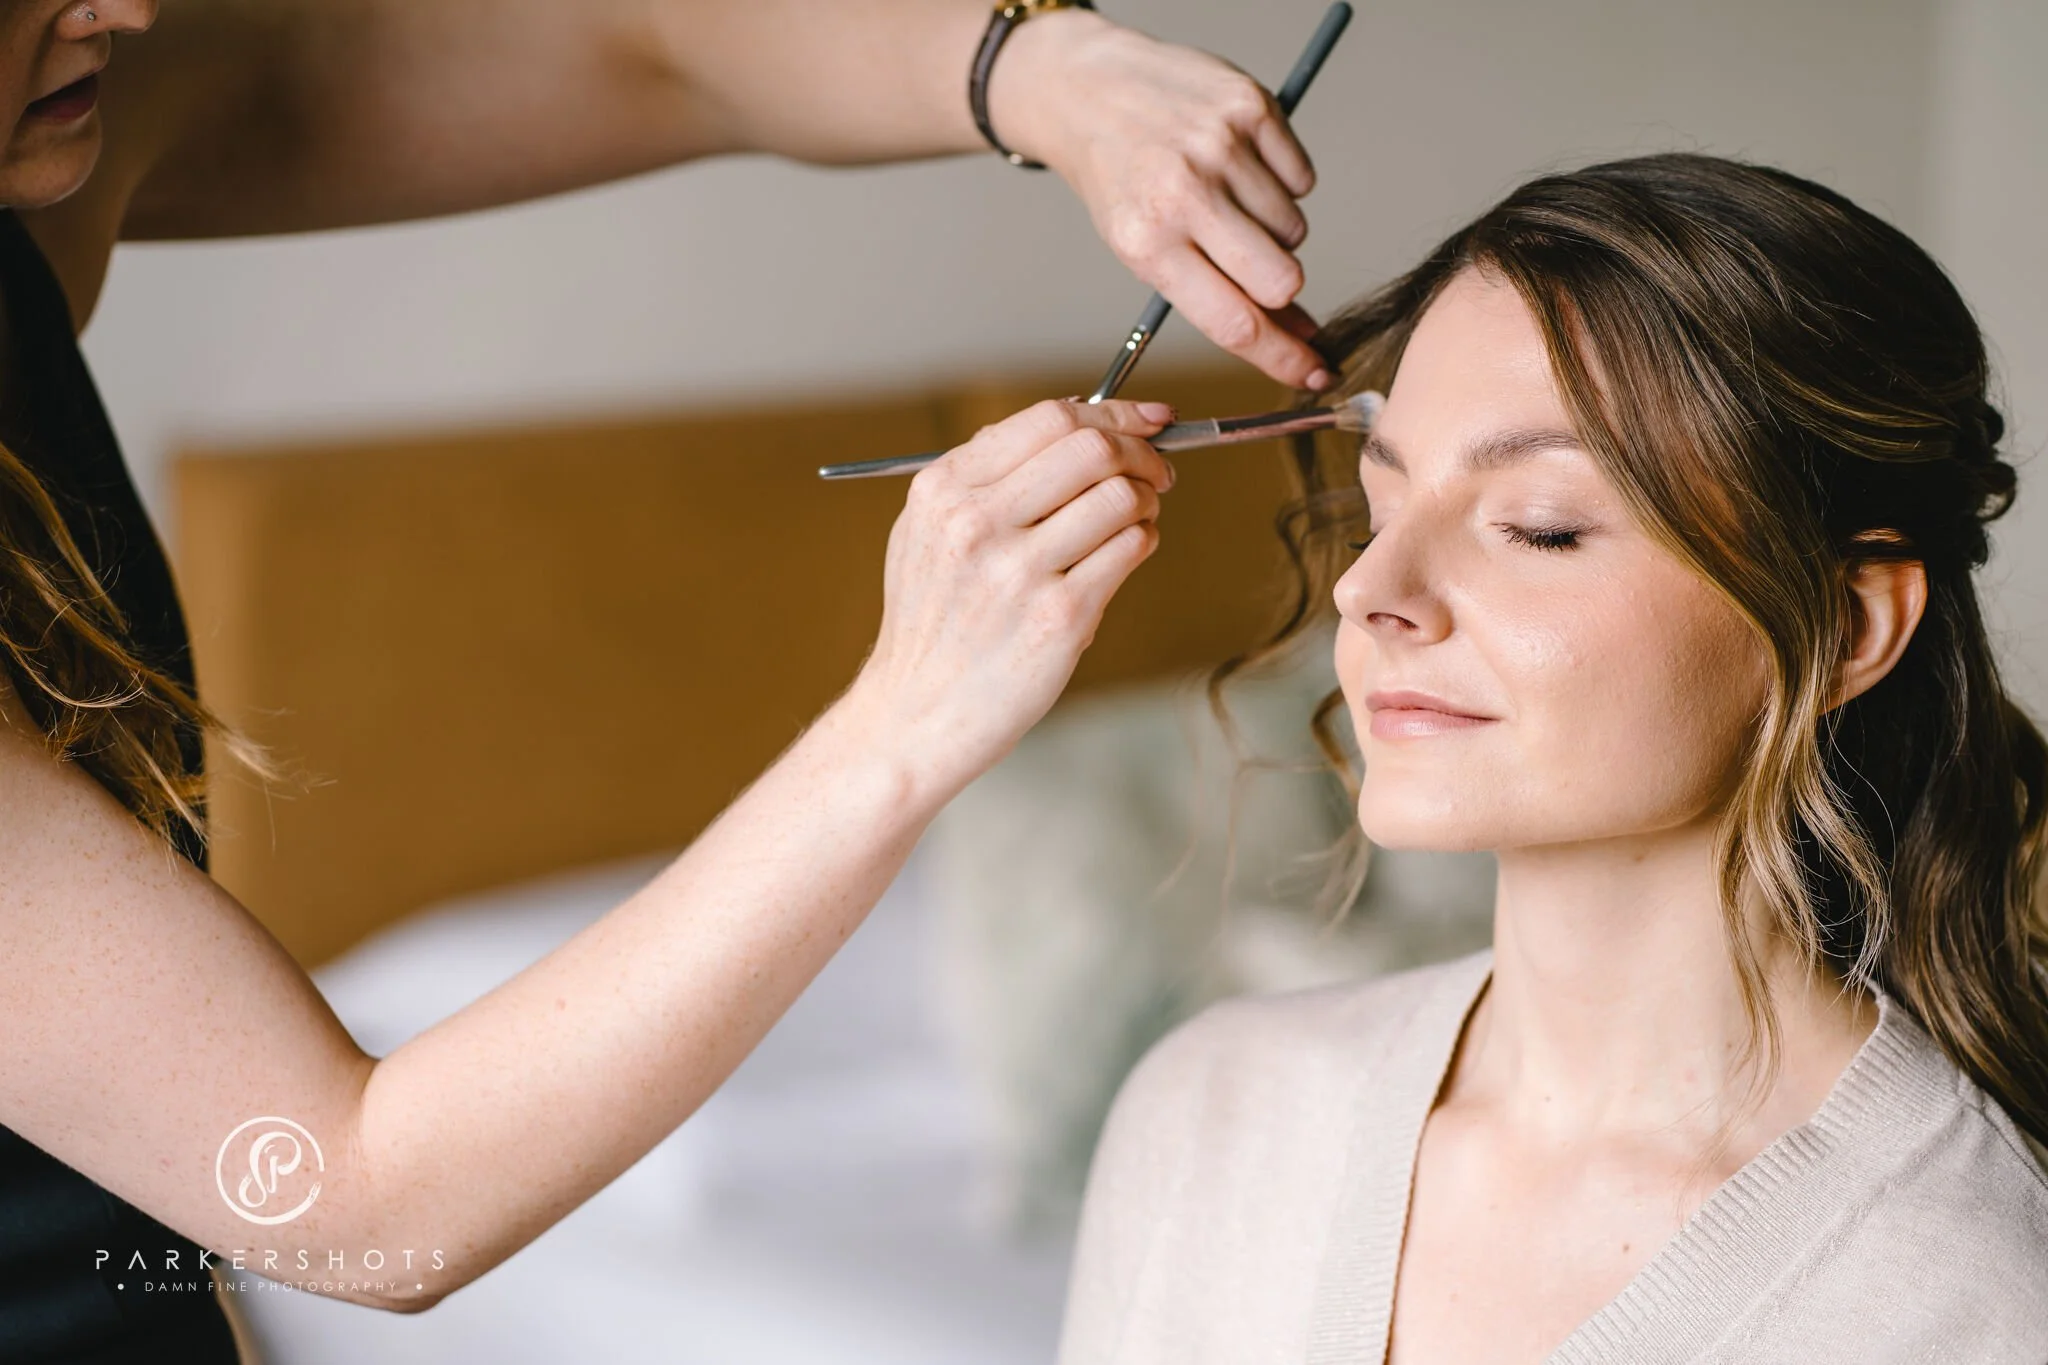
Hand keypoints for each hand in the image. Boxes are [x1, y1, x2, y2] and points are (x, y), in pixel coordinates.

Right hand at [835, 398, 1174, 802]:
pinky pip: (1130, 550)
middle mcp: (976, 523)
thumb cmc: (932, 622)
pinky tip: (1125, 553)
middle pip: (1091, 448)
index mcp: (944, 489)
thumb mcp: (926, 532)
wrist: (915, 713)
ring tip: (1136, 520)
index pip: (1049, 419)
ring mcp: (1018, 571)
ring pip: (1120, 497)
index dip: (1114, 412)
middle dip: (1141, 452)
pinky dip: (1142, 542)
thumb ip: (986, 476)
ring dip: (1146, 502)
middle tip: (1157, 471)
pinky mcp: (1059, 618)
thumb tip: (1076, 423)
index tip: (1148, 420)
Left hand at [987, 12, 1331, 390]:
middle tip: (1254, 266)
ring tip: (1226, 200)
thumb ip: (1214, 294)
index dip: (1283, 358)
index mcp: (1148, 244)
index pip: (1234, 323)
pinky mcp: (1249, 107)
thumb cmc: (1120, 180)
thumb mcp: (1143, 248)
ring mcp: (1220, 147)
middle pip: (1281, 280)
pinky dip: (1281, 181)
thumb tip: (1295, 337)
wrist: (1090, 91)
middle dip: (1281, 289)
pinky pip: (1301, 178)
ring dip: (1272, 228)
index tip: (1315, 375)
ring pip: (1294, 229)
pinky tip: (1239, 165)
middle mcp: (1184, 195)